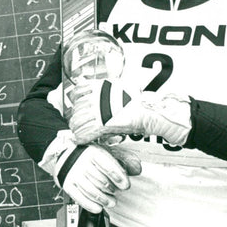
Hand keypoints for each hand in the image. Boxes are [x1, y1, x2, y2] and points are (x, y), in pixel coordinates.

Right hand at [56, 144, 138, 213]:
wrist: (66, 155)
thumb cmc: (89, 156)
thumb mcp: (106, 153)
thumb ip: (124, 160)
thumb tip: (137, 169)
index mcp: (93, 152)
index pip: (107, 166)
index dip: (119, 178)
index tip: (125, 185)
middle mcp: (81, 162)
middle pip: (101, 180)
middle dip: (112, 189)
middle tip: (116, 192)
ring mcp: (73, 174)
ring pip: (90, 191)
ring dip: (103, 200)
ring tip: (111, 202)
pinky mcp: (67, 184)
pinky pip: (78, 197)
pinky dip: (89, 205)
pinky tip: (98, 208)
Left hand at [69, 80, 191, 145]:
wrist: (150, 112)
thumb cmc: (137, 102)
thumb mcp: (118, 89)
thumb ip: (105, 91)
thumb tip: (90, 93)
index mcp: (100, 86)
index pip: (77, 92)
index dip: (76, 101)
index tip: (79, 108)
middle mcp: (97, 96)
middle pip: (76, 109)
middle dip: (77, 118)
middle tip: (81, 124)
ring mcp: (99, 109)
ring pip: (78, 121)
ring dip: (79, 128)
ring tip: (82, 132)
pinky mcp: (103, 123)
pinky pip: (85, 132)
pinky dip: (82, 138)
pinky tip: (82, 140)